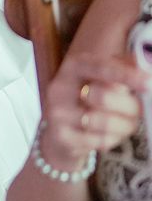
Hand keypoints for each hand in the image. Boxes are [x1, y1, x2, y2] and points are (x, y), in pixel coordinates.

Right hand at [40, 51, 150, 171]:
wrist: (62, 134)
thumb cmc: (90, 102)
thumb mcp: (105, 80)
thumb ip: (123, 67)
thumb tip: (145, 59)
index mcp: (74, 67)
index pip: (100, 66)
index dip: (125, 74)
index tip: (148, 82)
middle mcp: (60, 87)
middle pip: (104, 96)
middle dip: (129, 107)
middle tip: (134, 112)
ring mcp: (57, 112)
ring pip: (104, 122)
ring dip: (122, 126)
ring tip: (119, 125)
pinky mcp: (61, 136)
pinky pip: (100, 140)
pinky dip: (110, 140)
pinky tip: (103, 136)